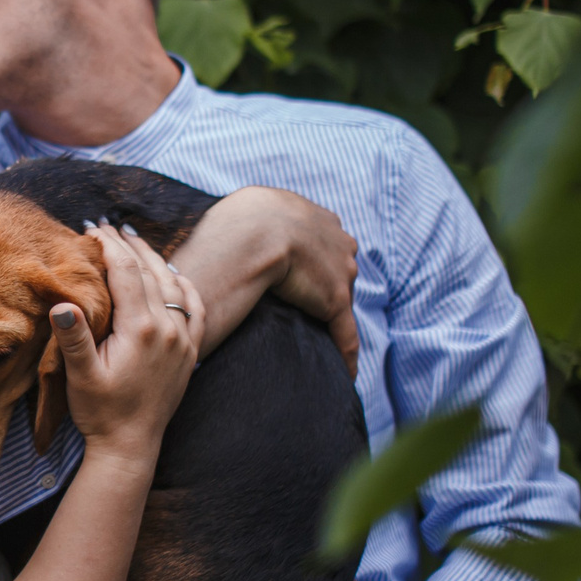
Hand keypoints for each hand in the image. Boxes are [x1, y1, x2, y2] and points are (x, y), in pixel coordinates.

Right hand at [58, 225, 203, 472]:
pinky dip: (183, 284)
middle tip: (108, 227)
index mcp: (141, 329)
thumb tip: (62, 303)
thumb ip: (75, 338)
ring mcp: (183, 340)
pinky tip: (172, 275)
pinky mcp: (190, 351)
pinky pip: (195, 307)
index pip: (126, 272)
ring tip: (134, 241)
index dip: (109, 246)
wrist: (131, 446)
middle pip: (150, 271)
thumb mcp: (80, 376)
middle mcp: (168, 329)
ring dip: (154, 259)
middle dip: (128, 246)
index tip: (93, 229)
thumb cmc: (101, 411)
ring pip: (174, 284)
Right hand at [173, 188, 359, 372]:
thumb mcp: (253, 207)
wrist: (251, 232)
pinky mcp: (335, 301)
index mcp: (318, 217)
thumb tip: (234, 223)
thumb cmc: (240, 219)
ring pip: (341, 300)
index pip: (324, 243)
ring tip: (320, 340)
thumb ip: (259, 217)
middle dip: (326, 286)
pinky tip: (346, 373)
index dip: (313, 260)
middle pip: (338, 270)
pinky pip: (346, 334)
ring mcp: (341, 272)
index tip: (300, 274)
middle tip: (305, 306)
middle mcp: (338, 241)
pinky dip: (345, 355)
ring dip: (330, 318)